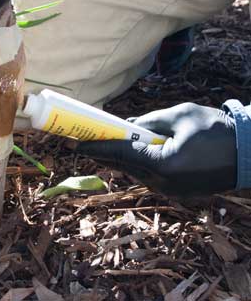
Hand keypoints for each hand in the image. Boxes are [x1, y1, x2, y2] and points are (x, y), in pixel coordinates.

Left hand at [77, 103, 236, 196]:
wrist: (250, 156)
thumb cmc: (218, 131)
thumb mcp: (180, 116)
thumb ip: (148, 121)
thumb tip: (126, 125)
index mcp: (163, 164)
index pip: (120, 153)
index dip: (95, 147)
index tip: (74, 142)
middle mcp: (161, 182)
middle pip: (122, 165)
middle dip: (101, 152)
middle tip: (81, 140)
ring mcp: (167, 190)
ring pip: (132, 171)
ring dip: (117, 157)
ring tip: (100, 142)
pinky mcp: (173, 191)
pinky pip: (145, 175)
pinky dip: (134, 163)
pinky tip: (126, 151)